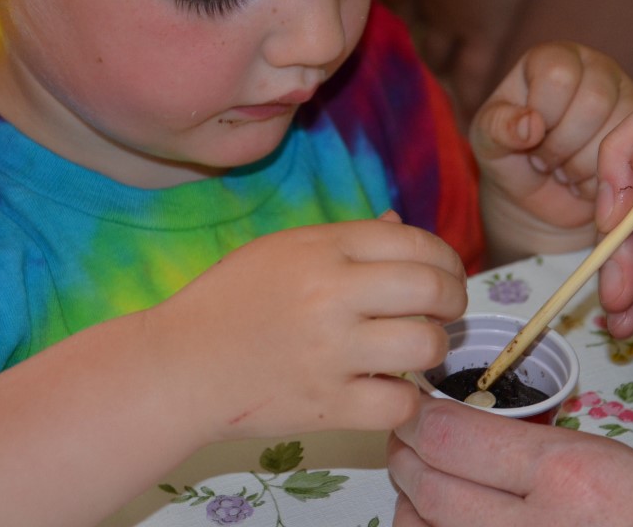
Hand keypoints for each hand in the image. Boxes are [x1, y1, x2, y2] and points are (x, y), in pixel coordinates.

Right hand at [148, 212, 467, 441]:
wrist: (179, 366)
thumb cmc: (230, 301)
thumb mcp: (282, 249)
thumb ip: (346, 238)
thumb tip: (401, 226)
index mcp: (323, 248)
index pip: (417, 242)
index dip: (447, 260)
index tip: (447, 276)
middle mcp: (333, 295)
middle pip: (432, 289)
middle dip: (453, 301)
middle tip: (445, 312)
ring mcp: (331, 353)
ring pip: (425, 345)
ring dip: (432, 348)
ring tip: (415, 350)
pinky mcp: (327, 406)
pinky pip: (399, 403)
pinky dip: (403, 400)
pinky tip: (388, 389)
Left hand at [388, 396, 632, 526]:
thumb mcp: (603, 457)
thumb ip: (526, 448)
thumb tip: (455, 435)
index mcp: (565, 474)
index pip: (451, 437)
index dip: (418, 420)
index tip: (414, 409)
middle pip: (429, 488)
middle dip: (405, 457)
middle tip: (403, 441)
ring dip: (412, 504)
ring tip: (419, 483)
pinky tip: (439, 522)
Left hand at [470, 41, 632, 263]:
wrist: (538, 199)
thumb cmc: (510, 159)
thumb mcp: (488, 143)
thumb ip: (498, 128)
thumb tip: (529, 125)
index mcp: (553, 58)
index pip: (558, 76)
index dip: (542, 116)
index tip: (528, 136)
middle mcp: (595, 68)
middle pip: (594, 102)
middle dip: (561, 145)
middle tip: (544, 159)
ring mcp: (625, 98)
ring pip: (617, 132)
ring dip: (579, 166)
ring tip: (562, 169)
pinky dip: (600, 181)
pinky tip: (582, 180)